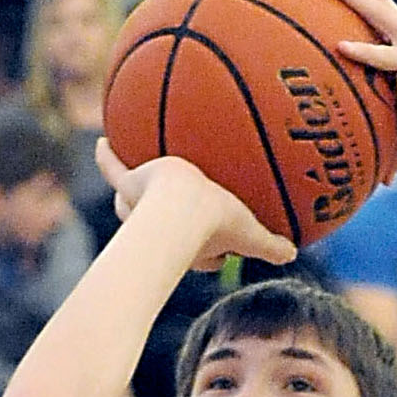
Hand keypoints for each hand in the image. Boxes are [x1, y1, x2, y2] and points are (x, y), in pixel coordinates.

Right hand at [95, 137, 294, 267]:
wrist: (182, 210)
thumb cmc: (215, 225)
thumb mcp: (249, 234)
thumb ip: (270, 246)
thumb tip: (294, 253)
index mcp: (192, 245)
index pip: (202, 254)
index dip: (214, 255)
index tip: (222, 250)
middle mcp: (160, 229)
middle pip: (162, 229)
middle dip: (167, 227)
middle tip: (171, 211)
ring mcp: (140, 208)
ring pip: (131, 206)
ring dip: (130, 197)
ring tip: (130, 176)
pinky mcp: (129, 187)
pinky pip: (114, 170)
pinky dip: (106, 157)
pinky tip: (103, 141)